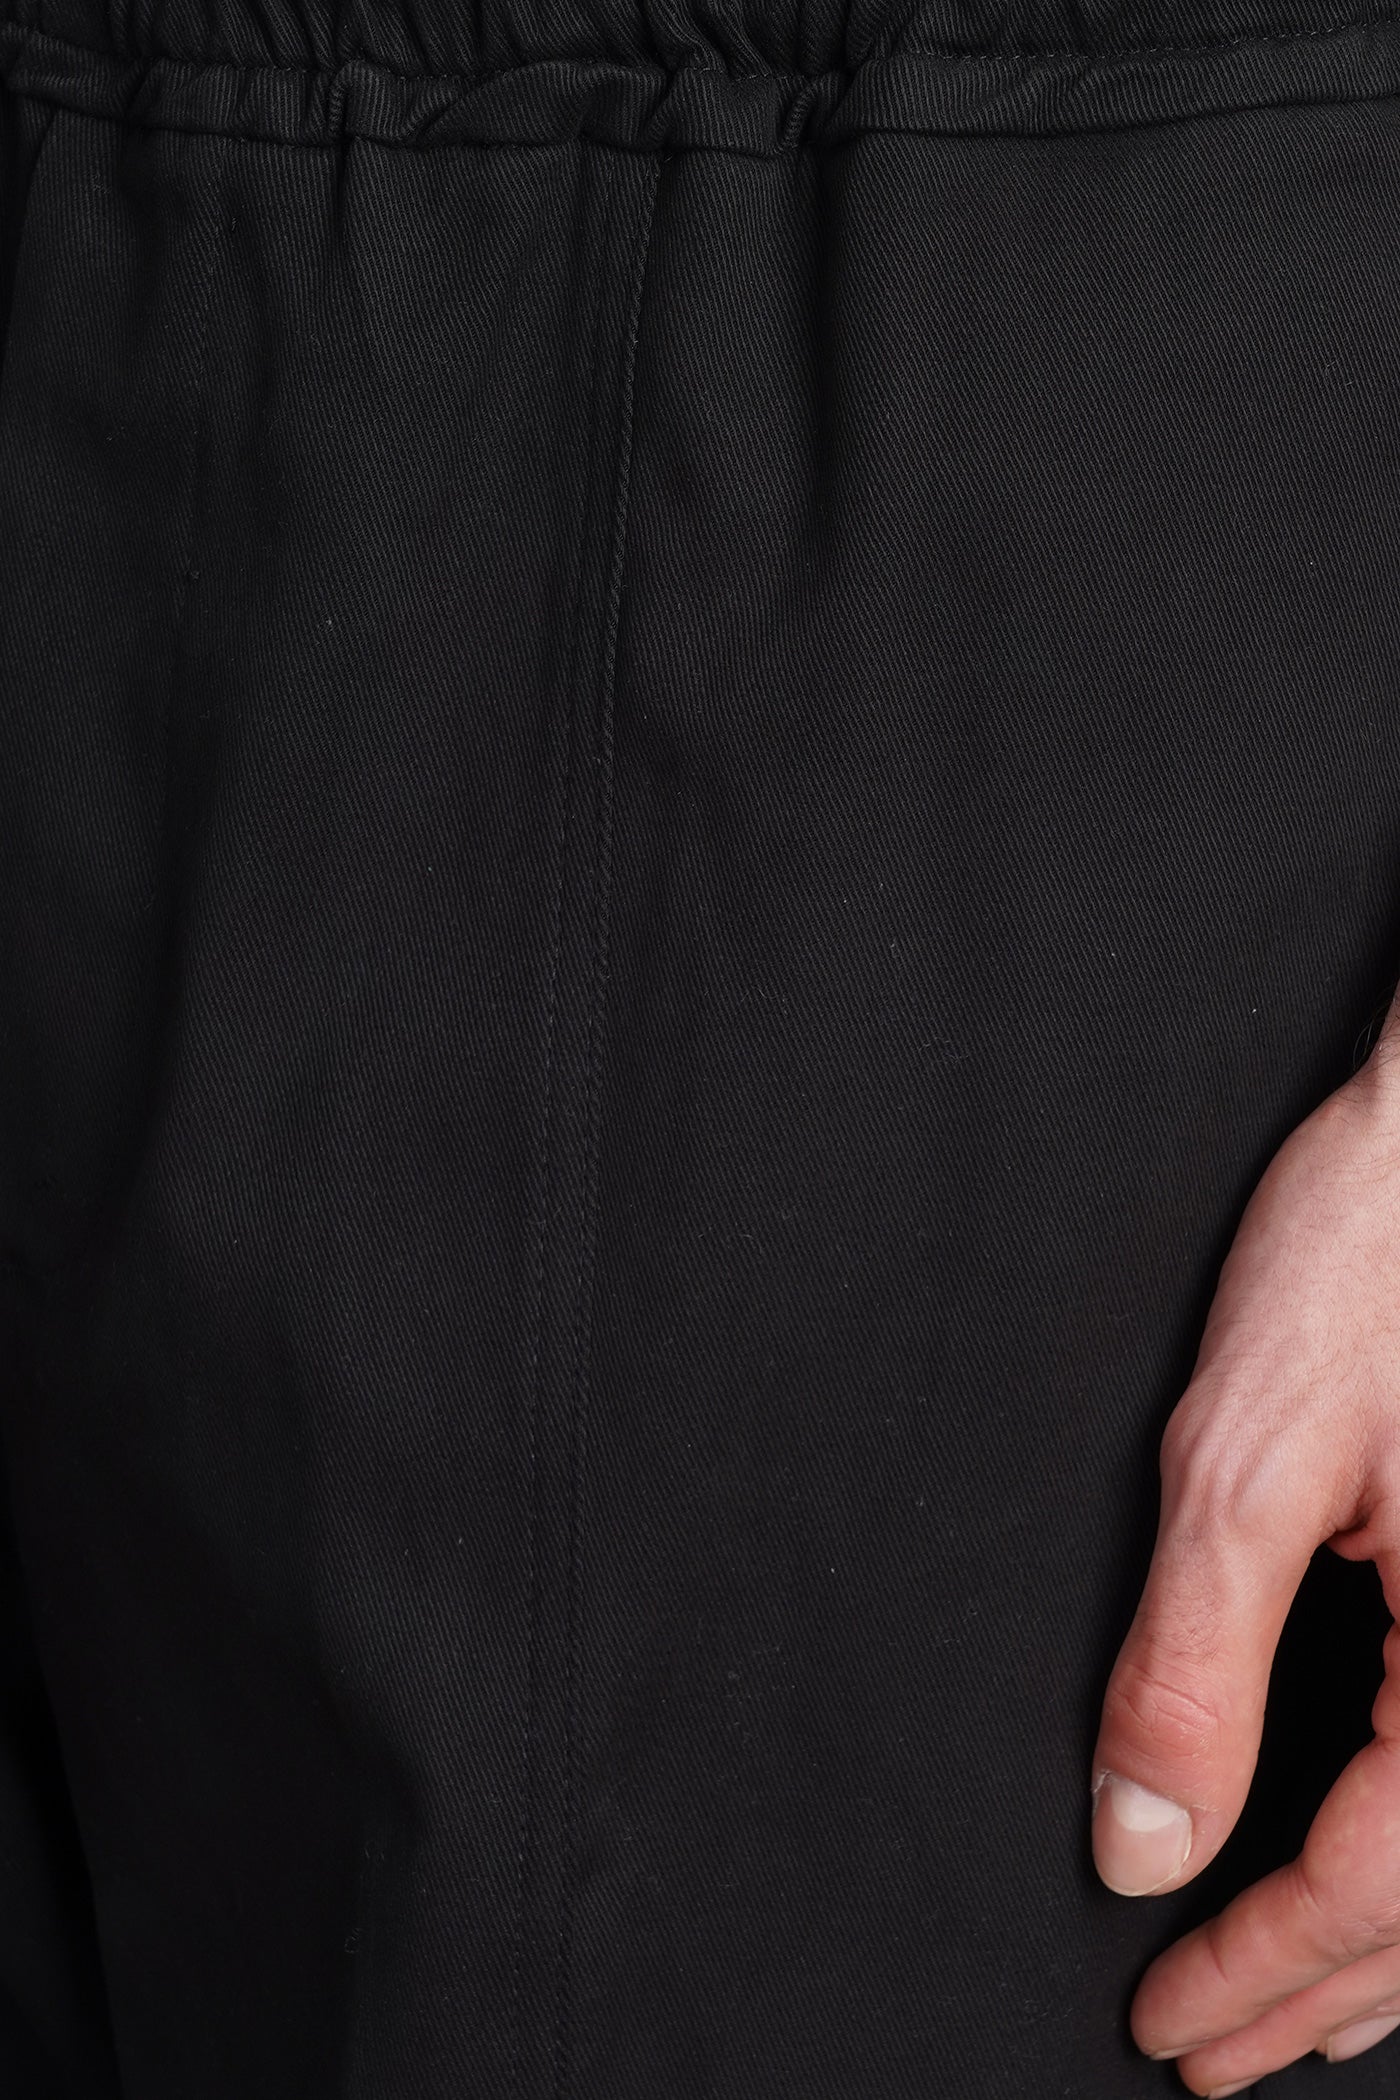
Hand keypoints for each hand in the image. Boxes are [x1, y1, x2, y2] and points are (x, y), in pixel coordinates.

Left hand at [1090, 1013, 1399, 2095]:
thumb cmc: (1374, 1252)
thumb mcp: (1248, 1456)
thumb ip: (1190, 1665)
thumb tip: (1140, 1844)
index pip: (1375, 1880)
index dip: (1262, 1968)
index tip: (1165, 2018)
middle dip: (1320, 1989)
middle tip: (1211, 2049)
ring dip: (1384, 1943)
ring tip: (1286, 2001)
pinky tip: (1376, 1856)